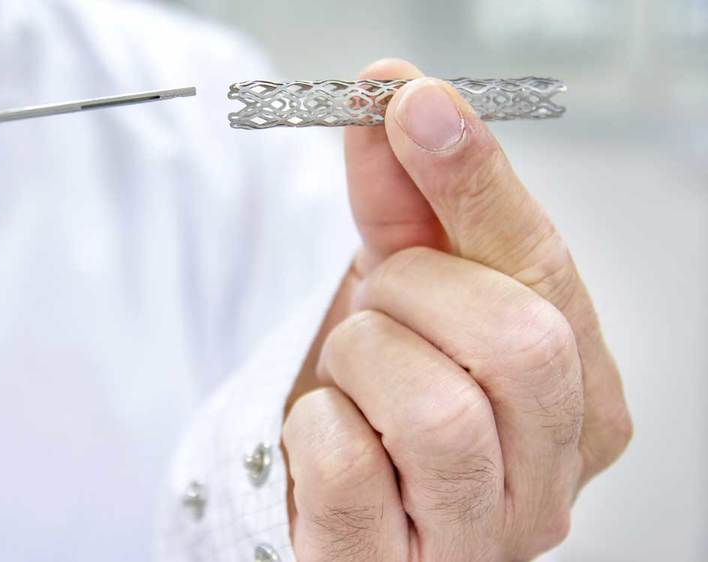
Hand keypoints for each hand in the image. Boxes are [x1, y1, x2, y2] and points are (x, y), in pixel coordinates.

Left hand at [282, 59, 631, 560]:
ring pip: (436, 412)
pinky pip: (347, 467)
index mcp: (581, 406)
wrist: (337, 496)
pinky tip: (331, 428)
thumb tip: (399, 97)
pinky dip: (317, 424)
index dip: (476, 183)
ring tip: (355, 372)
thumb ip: (411, 202)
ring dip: (363, 360)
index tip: (413, 104)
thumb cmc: (392, 394)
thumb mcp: (411, 293)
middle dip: (414, 291)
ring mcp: (475, 544)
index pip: (548, 279)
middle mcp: (549, 487)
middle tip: (382, 300)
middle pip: (518, 344)